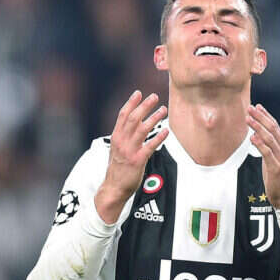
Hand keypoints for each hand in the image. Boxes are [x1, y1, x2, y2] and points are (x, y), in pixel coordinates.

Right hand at [95, 91, 168, 223]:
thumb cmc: (118, 168)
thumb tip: (134, 123)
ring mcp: (129, 151)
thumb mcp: (117, 149)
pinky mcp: (138, 160)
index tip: (139, 93)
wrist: (114, 187)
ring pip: (142, 129)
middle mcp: (121, 141)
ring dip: (154, 117)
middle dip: (144, 106)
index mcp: (116, 137)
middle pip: (133, 118)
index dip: (131, 103)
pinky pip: (150, 146)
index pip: (123, 115)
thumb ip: (124, 136)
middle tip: (154, 96)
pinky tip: (166, 131)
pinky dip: (159, 137)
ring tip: (163, 110)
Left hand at [246, 104, 279, 208]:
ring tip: (248, 119)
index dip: (266, 115)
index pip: (275, 126)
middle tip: (250, 108)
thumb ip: (268, 147)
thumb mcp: (273, 158)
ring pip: (269, 138)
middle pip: (272, 129)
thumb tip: (257, 135)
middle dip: (260, 117)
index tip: (257, 106)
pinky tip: (252, 137)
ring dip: (258, 127)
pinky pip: (267, 153)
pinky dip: (259, 144)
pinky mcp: (276, 167)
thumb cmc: (278, 177)